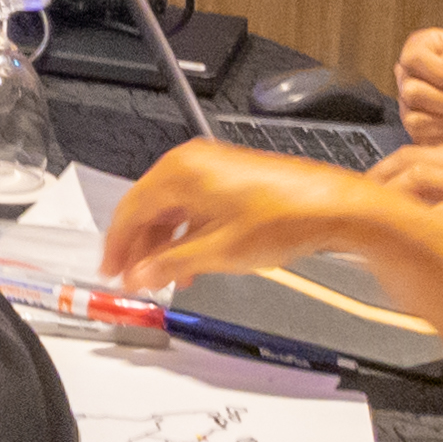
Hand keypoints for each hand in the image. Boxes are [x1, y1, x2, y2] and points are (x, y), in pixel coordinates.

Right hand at [96, 135, 377, 294]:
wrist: (332, 206)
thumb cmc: (284, 217)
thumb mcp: (218, 252)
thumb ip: (171, 264)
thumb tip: (141, 275)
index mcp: (180, 173)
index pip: (130, 210)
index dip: (116, 246)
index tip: (110, 270)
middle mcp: (192, 164)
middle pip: (147, 208)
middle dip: (138, 246)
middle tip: (131, 277)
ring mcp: (212, 169)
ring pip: (170, 209)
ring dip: (161, 243)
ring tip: (163, 276)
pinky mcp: (229, 178)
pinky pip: (192, 206)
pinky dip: (184, 233)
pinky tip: (190, 260)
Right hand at [396, 27, 442, 150]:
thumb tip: (431, 80)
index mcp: (432, 47)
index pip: (412, 57)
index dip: (438, 72)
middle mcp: (420, 73)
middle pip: (409, 88)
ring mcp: (419, 102)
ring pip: (410, 112)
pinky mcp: (423, 128)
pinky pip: (417, 132)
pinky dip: (442, 131)